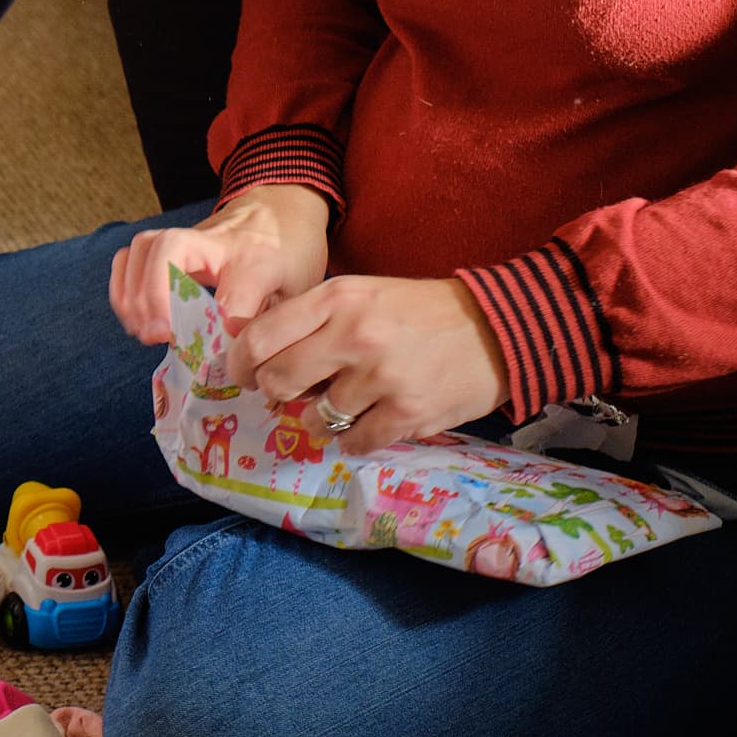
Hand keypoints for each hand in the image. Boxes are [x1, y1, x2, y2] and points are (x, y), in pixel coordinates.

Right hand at [108, 185, 331, 343]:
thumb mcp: (299, 290)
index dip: (232, 313)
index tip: (226, 340)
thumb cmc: (290, 256)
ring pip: (145, 247)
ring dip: (133, 293)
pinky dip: (123, 287)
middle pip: (172, 247)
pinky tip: (134, 317)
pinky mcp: (169, 242)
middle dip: (154, 295)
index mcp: (261, 257)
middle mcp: (219, 241)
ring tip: (145, 331)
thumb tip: (241, 356)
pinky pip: (132, 254)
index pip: (244, 281)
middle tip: (161, 336)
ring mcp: (189, 237)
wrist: (280, 208)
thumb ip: (273, 320)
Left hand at [227, 274, 506, 452]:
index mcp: (337, 298)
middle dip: (274, 393)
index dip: (239, 362)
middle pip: (277, 380)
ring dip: (318, 418)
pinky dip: (353, 439)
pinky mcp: (407, 414)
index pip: (260, 337)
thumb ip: (313, 320)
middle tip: (286, 395)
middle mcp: (353, 336)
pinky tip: (368, 423)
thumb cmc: (420, 311)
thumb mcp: (361, 294)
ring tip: (340, 405)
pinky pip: (354, 442)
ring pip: (314, 417)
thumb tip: (260, 360)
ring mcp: (381, 378)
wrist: (497, 328)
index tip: (240, 374)